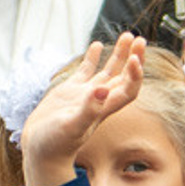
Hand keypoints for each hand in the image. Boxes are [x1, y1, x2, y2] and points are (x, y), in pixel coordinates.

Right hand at [20, 33, 144, 185]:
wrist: (43, 150)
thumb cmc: (56, 143)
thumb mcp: (72, 126)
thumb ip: (88, 110)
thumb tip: (101, 90)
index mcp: (103, 109)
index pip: (128, 89)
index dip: (135, 74)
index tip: (137, 58)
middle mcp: (99, 101)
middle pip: (124, 77)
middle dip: (133, 58)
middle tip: (140, 39)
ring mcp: (86, 95)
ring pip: (108, 71)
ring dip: (120, 55)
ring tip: (128, 36)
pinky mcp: (71, 92)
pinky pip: (87, 72)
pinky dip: (93, 58)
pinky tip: (97, 45)